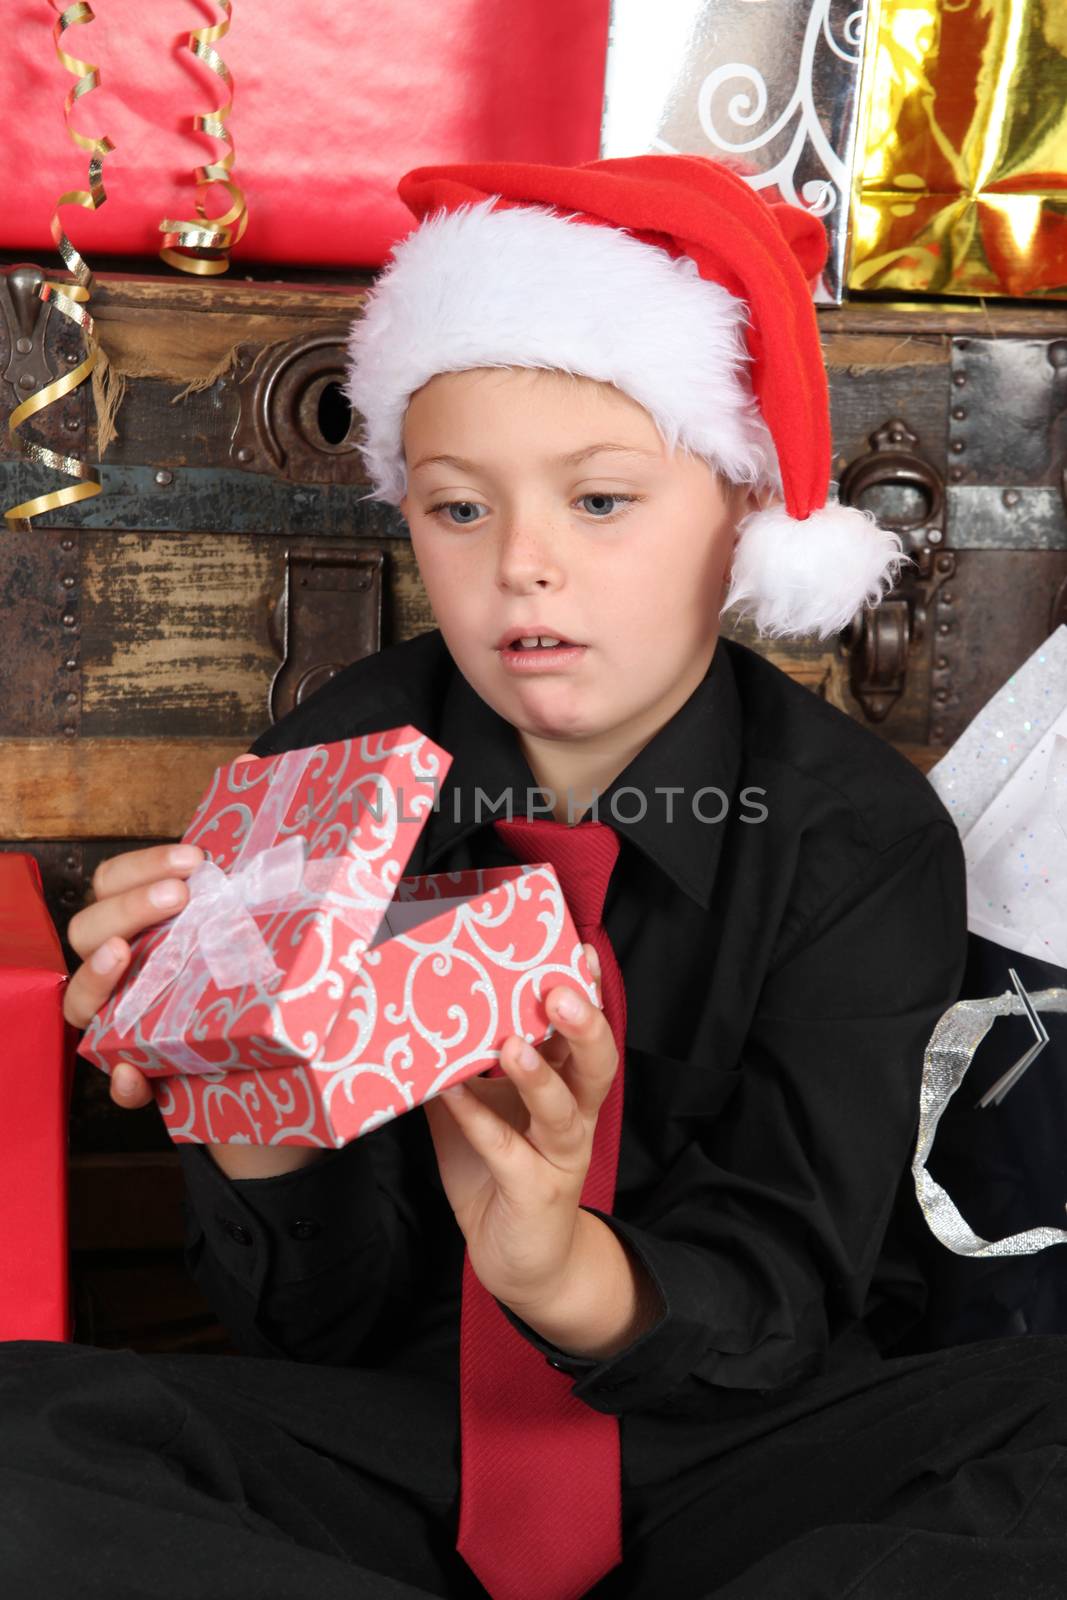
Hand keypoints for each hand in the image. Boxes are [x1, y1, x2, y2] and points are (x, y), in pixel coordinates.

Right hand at [64, 821, 327, 1178]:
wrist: (287, 1057)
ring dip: (98, 977)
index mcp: (146, 922)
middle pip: (88, 930)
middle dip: (128, 906)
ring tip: (127, 957)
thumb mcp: (260, 908)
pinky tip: (135, 1073)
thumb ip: (252, 850)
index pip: (113, 881)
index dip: (142, 865)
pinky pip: (119, 1082)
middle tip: (180, 897)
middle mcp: (125, 967)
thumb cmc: (256, 967)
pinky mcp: (146, 1074)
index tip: (195, 858)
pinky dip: (123, 1080)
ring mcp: (125, 1021)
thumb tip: (251, 767)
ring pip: (82, 1002)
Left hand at [421, 946, 618, 1312]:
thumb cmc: (498, 1171)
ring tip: (513, 1042)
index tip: (577, 949)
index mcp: (566, 1087)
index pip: (582, 1032)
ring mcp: (559, 1156)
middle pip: (595, 1063)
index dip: (587, 992)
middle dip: (583, 1025)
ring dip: (539, 1074)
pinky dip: (481, 1121)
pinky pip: (508, 1151)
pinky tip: (457, 1096)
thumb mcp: (479, 1110)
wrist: (519, 1260)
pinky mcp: (534, 1191)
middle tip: (560, 990)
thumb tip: (422, 1015)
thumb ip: (461, 1068)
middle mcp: (573, 1116)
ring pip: (563, 1109)